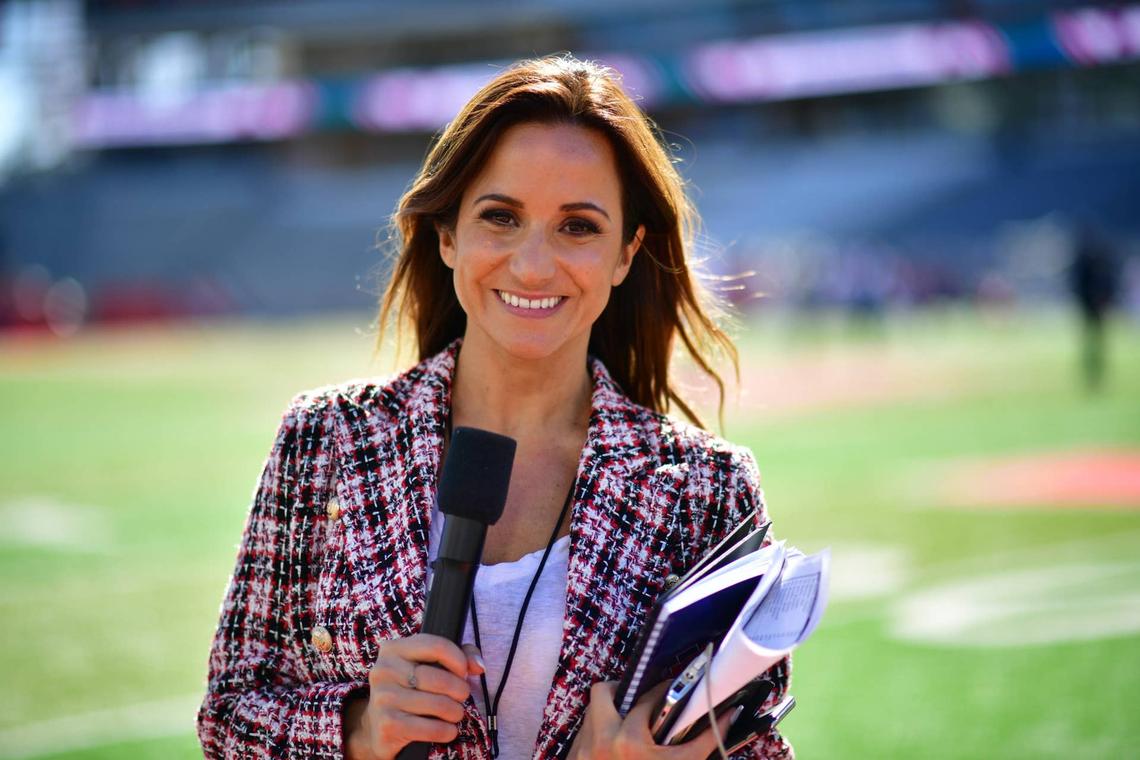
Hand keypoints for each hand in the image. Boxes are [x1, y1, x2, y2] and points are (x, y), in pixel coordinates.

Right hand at [343, 634, 484, 759]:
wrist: (378, 727)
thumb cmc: (411, 690)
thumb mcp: (429, 665)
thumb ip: (459, 656)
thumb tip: (478, 666)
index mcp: (394, 649)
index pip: (436, 646)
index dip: (458, 660)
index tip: (463, 672)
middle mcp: (384, 670)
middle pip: (439, 679)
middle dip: (460, 690)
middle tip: (461, 696)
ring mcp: (383, 698)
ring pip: (438, 704)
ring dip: (455, 712)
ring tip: (454, 713)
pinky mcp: (388, 725)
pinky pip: (431, 728)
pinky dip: (447, 731)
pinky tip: (447, 730)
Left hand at [568, 681, 735, 759]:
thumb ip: (705, 740)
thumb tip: (727, 715)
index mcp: (628, 742)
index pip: (647, 700)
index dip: (662, 690)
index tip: (670, 689)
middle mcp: (599, 741)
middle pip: (602, 691)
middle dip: (621, 690)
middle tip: (640, 700)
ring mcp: (581, 752)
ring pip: (590, 713)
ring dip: (609, 713)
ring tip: (630, 724)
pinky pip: (583, 736)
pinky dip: (599, 735)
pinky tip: (616, 749)